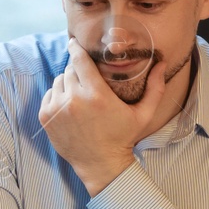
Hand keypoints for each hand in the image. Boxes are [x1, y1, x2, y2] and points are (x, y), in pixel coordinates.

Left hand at [39, 41, 168, 194]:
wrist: (101, 165)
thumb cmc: (123, 138)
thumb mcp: (144, 115)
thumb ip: (155, 88)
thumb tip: (161, 64)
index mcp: (96, 95)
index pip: (79, 59)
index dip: (76, 48)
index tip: (75, 43)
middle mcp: (74, 100)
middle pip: (69, 70)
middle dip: (77, 70)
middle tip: (87, 79)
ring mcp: (57, 109)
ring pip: (58, 82)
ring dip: (67, 84)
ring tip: (79, 94)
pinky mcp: (46, 118)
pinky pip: (49, 95)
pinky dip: (57, 97)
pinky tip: (70, 106)